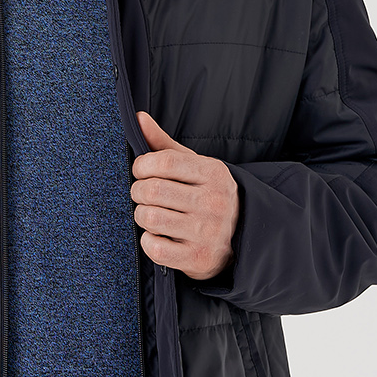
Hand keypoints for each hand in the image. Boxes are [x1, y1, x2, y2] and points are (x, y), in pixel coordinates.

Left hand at [130, 111, 238, 281]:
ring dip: (142, 216)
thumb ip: (164, 144)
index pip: (164, 162)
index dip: (142, 166)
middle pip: (152, 191)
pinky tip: (158, 235)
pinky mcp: (198, 258)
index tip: (140, 171)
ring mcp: (207, 232)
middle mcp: (213, 202)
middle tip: (142, 195)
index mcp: (213, 173)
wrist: (239, 238)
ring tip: (150, 214)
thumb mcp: (193, 167)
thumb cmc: (207, 196)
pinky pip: (155, 247)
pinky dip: (148, 241)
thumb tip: (138, 118)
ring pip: (150, 218)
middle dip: (137, 191)